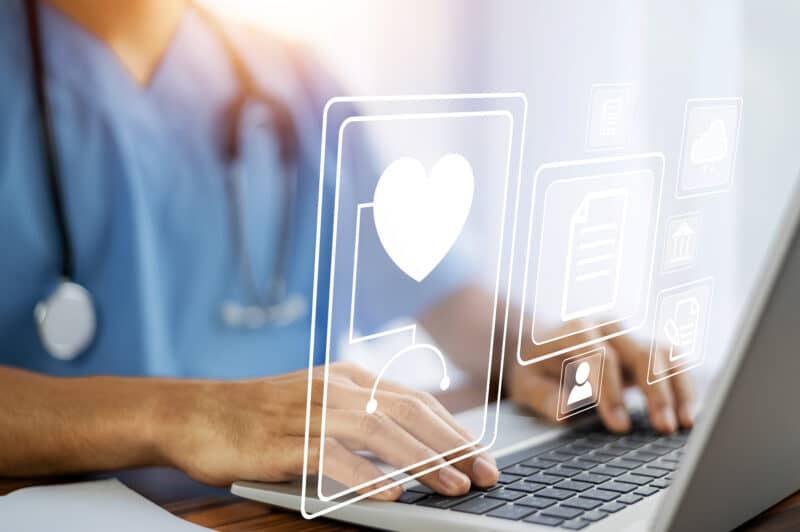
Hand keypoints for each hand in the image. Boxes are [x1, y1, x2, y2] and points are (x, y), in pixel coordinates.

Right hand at [157, 362, 497, 499]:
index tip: (482, 455)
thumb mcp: (319, 406)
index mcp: (348, 378)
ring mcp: (308, 411)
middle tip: (484, 474)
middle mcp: (334, 388)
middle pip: (406, 413)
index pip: (414, 400)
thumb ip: (362, 419)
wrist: (196, 413)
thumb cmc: (262, 416)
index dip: (452, 428)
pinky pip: (331, 456)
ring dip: (420, 461)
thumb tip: (415, 447)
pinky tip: (391, 493)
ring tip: (451, 486)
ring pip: (377, 432)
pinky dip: (364, 474)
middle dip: (452, 445)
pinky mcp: (282, 439)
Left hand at [509, 322, 693, 433]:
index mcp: (575, 330)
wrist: (539, 344)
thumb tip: (564, 409)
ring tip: (682, 425)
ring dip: (676, 390)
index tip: (619, 426)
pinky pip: (673, 361)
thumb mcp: (526, 383)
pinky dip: (684, 387)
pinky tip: (688, 414)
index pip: (600, 356)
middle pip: (641, 352)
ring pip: (663, 354)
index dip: (611, 392)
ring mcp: (628, 334)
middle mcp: (607, 327)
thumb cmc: (534, 367)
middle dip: (654, 392)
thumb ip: (543, 396)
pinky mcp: (643, 347)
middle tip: (662, 428)